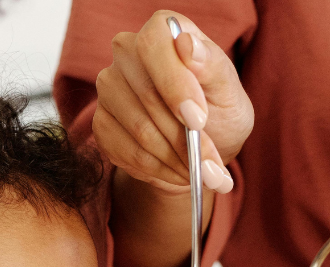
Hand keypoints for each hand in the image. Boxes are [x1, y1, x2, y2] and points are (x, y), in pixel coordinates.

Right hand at [95, 10, 253, 193]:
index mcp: (162, 32)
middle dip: (183, 137)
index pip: (152, 45)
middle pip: (146, 94)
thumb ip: (212, 66)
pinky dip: (158, 170)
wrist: (198, 149)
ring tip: (197, 170)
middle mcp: (127, 53)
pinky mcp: (100, 123)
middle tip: (210, 164)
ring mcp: (109, 88)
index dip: (174, 84)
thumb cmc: (217, 111)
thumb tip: (187, 45)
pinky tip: (176, 171)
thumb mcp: (228, 90)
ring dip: (174, 158)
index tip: (198, 119)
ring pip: (138, 128)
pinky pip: (126, 152)